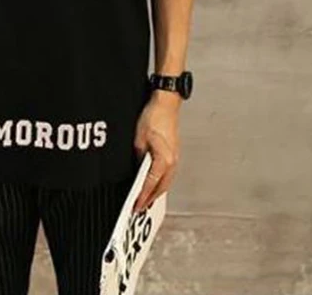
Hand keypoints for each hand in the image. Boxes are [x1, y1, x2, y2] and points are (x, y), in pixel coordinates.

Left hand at [132, 90, 181, 211]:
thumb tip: (136, 168)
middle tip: (140, 208)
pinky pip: (168, 173)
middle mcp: (172, 162)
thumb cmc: (154, 117)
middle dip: (151, 199)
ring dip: (156, 191)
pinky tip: (154, 183)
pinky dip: (160, 181)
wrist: (166, 103)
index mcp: (164, 160)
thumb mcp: (138, 139)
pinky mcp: (174, 153)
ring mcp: (175, 158)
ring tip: (146, 199)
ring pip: (166, 181)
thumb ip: (138, 156)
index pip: (150, 184)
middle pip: (161, 187)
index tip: (136, 205)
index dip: (142, 197)